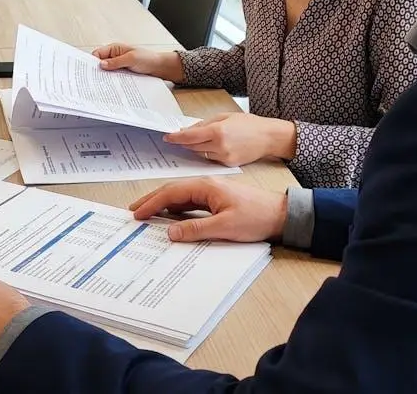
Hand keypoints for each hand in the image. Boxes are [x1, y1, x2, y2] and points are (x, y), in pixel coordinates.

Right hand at [92, 43, 184, 83]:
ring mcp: (118, 66)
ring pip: (106, 72)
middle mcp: (114, 57)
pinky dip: (111, 81)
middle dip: (97, 71)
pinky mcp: (122, 73)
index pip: (98, 54)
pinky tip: (111, 87)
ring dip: (105, 77)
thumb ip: (116, 62)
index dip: (92, 62)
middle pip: (100, 64)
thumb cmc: (148, 59)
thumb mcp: (131, 59)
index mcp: (114, 49)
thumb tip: (101, 65)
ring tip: (101, 85)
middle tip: (94, 80)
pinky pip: (113, 78)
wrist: (159, 67)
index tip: (89, 71)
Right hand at [130, 178, 287, 242]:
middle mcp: (207, 186)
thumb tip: (170, 232)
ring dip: (164, 205)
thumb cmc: (256, 217)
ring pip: (181, 197)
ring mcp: (212, 192)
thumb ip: (195, 229)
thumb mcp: (224, 227)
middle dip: (152, 201)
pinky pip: (191, 203)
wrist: (282, 215)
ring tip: (148, 214)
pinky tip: (171, 218)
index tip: (137, 213)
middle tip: (134, 211)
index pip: (171, 192)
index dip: (152, 203)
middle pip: (173, 191)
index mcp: (206, 186)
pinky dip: (177, 209)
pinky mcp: (218, 201)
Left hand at [164, 113, 296, 165]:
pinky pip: (211, 159)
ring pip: (200, 154)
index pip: (189, 137)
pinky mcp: (228, 165)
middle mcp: (220, 146)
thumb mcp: (224, 116)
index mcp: (218, 131)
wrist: (269, 137)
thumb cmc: (249, 124)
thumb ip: (204, 124)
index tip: (167, 137)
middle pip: (192, 147)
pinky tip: (210, 146)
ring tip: (195, 140)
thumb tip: (187, 130)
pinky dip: (207, 153)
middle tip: (176, 138)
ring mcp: (224, 158)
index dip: (176, 137)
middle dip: (184, 142)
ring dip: (195, 148)